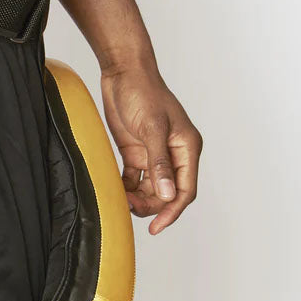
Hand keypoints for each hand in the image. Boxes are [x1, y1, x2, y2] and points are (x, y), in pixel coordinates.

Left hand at [100, 62, 201, 234]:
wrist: (123, 73)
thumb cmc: (143, 93)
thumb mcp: (152, 128)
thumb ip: (159, 163)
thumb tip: (166, 194)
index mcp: (187, 148)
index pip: (185, 190)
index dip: (171, 211)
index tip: (156, 227)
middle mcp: (173, 154)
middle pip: (166, 193)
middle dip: (150, 205)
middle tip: (128, 208)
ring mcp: (154, 154)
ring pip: (150, 189)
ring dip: (137, 199)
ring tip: (120, 201)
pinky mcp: (135, 152)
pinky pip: (134, 179)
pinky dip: (126, 188)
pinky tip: (114, 192)